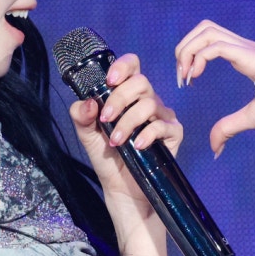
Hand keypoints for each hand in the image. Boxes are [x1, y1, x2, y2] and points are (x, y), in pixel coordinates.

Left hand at [68, 53, 181, 214]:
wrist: (121, 190)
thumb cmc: (108, 160)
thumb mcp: (87, 136)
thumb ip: (81, 116)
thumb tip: (89, 101)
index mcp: (128, 95)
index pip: (132, 66)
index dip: (122, 66)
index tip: (109, 81)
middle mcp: (147, 101)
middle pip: (141, 82)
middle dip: (120, 98)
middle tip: (106, 119)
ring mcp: (162, 117)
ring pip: (149, 104)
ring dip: (129, 121)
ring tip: (116, 140)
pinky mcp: (172, 135)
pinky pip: (163, 126)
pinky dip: (147, 134)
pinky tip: (136, 146)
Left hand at [173, 20, 254, 155]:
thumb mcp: (251, 119)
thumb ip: (229, 128)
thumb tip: (214, 148)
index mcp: (245, 55)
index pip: (211, 38)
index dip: (191, 54)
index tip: (186, 81)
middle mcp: (245, 46)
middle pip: (205, 27)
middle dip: (185, 47)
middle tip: (182, 77)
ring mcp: (249, 49)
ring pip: (208, 31)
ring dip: (189, 50)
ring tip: (186, 76)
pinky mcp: (252, 57)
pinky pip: (217, 47)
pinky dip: (200, 58)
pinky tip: (196, 76)